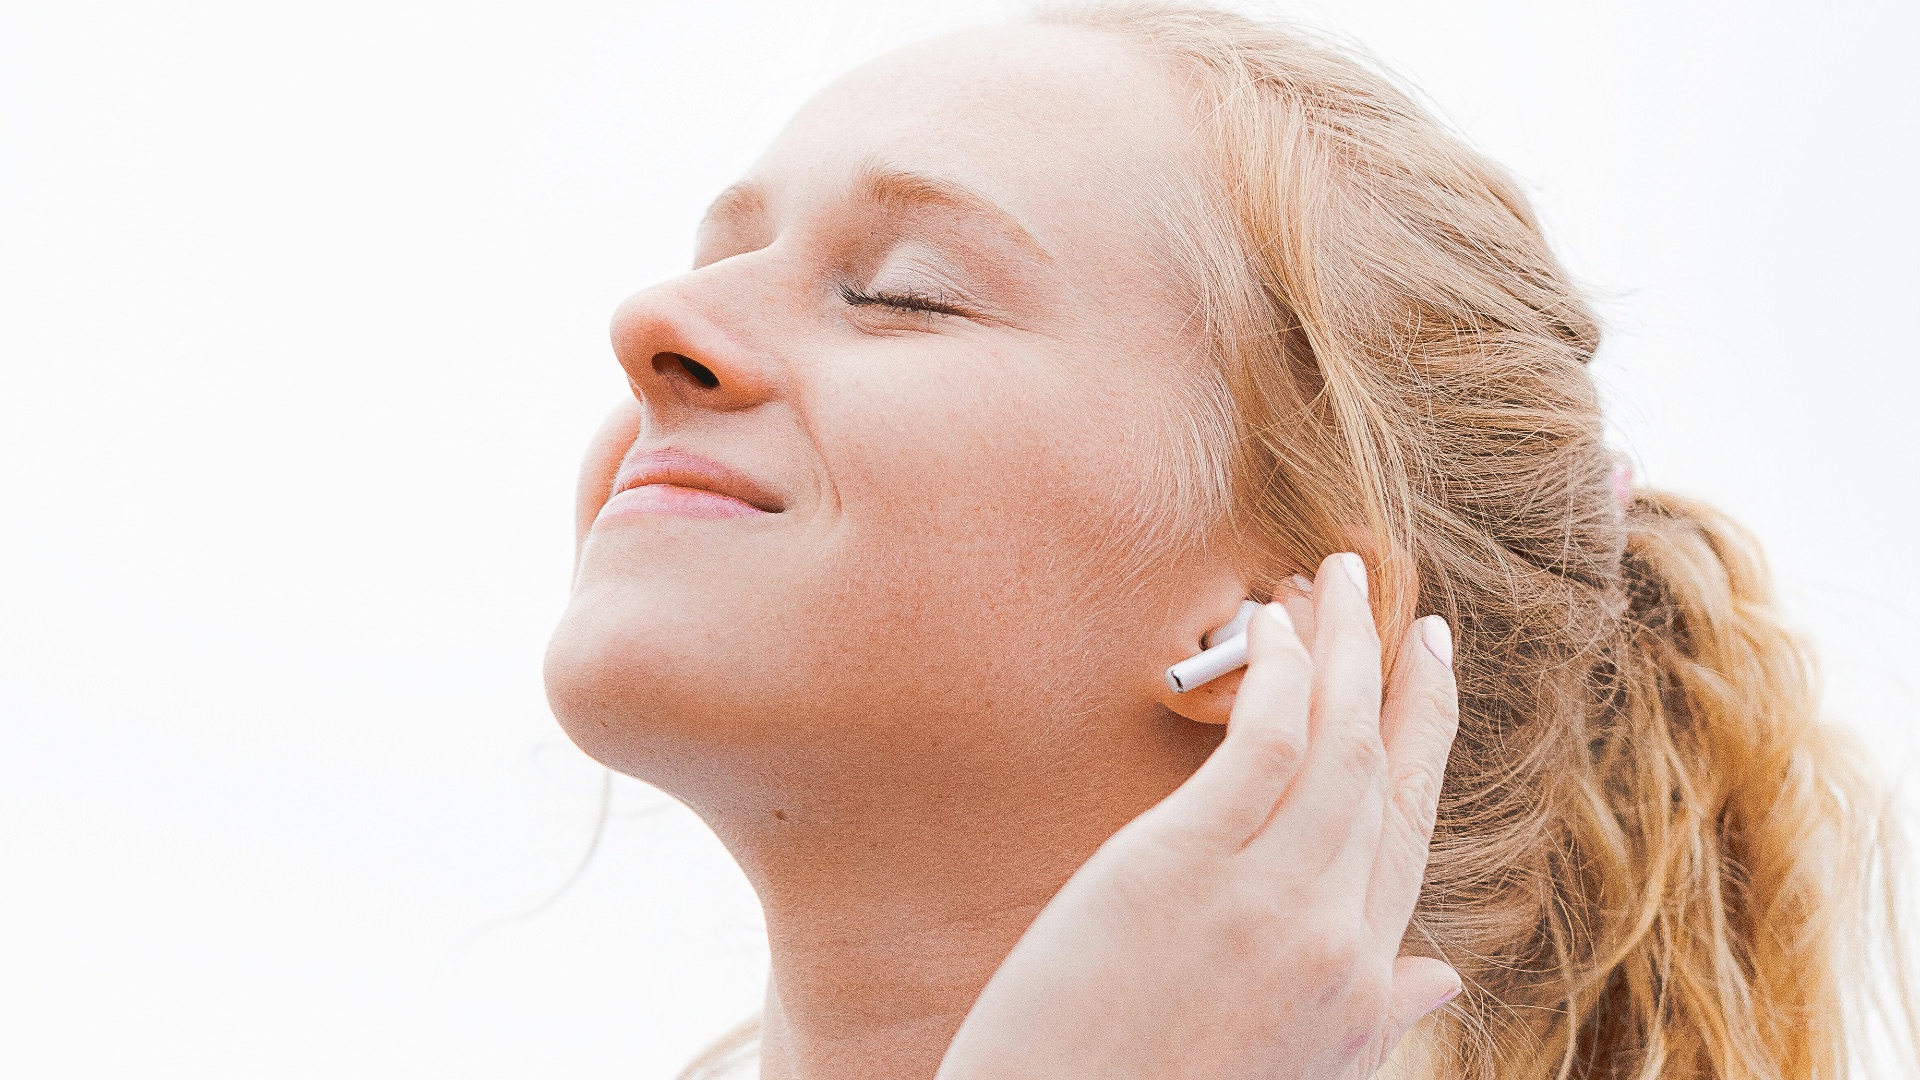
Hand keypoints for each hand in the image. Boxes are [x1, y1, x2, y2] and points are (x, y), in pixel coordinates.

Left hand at [937, 553, 1460, 1079]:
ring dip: (1346, 647)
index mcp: (1360, 988)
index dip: (1428, 741)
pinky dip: (1278, 675)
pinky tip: (1272, 624)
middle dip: (1401, 678)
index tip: (1429, 674)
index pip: (1412, 832)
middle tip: (1403, 604)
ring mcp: (1267, 901)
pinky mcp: (1182, 866)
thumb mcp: (1295, 1070)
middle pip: (1389, 775)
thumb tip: (1440, 977)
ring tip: (1340, 576)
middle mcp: (1334, 938)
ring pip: (1338, 744)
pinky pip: (1261, 746)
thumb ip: (1371, 1015)